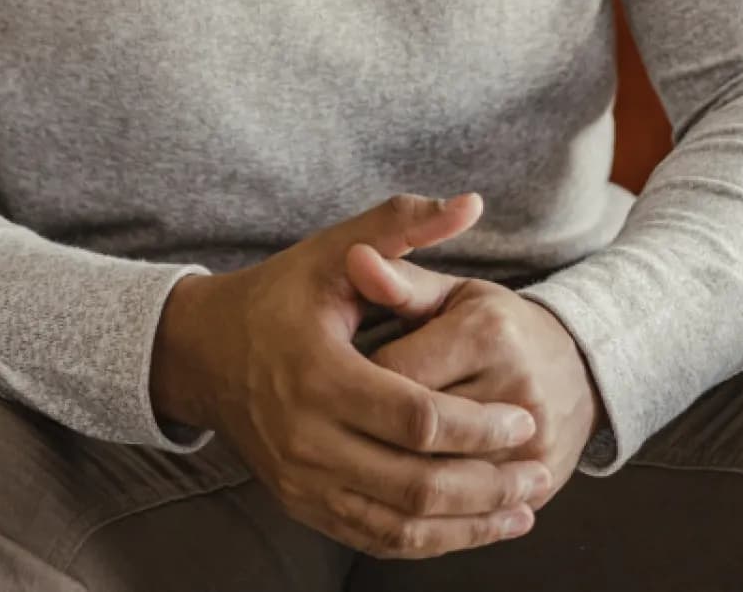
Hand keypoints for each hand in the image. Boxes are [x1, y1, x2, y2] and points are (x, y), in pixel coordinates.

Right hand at [153, 193, 555, 559]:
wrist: (203, 353)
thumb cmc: (278, 295)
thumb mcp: (335, 252)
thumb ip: (403, 227)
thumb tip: (471, 202)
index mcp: (319, 374)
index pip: (416, 417)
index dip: (477, 425)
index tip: (522, 418)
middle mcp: (307, 439)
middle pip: (416, 482)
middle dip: (487, 482)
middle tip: (538, 471)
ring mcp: (302, 481)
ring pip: (402, 524)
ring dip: (470, 523)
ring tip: (523, 506)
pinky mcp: (303, 505)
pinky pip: (377, 539)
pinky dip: (432, 540)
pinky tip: (474, 527)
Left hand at [345, 195, 606, 512]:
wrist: (578, 370)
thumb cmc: (496, 326)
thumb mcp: (452, 295)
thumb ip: (400, 283)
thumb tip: (353, 259)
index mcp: (486, 332)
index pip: (397, 373)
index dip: (357, 384)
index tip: (343, 384)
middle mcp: (515, 387)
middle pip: (417, 433)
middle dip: (372, 436)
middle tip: (350, 430)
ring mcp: (533, 441)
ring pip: (441, 481)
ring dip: (397, 480)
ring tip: (370, 462)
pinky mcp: (540, 482)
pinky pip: (471, 511)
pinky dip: (432, 511)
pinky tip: (402, 497)